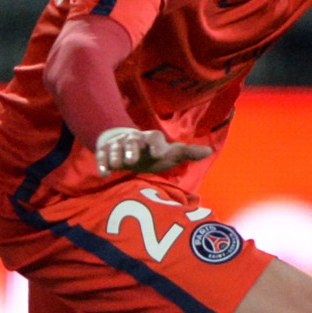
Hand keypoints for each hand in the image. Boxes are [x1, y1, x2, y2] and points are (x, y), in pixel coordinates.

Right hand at [94, 127, 213, 175]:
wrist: (130, 147)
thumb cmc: (155, 153)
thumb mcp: (171, 154)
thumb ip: (188, 152)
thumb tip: (209, 152)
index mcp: (152, 138)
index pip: (155, 137)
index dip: (157, 145)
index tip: (158, 154)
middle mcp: (135, 138)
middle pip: (133, 140)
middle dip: (132, 149)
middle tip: (132, 161)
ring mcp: (119, 144)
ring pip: (116, 146)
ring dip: (116, 155)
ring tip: (116, 165)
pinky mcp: (106, 152)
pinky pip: (102, 155)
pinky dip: (102, 163)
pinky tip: (104, 174)